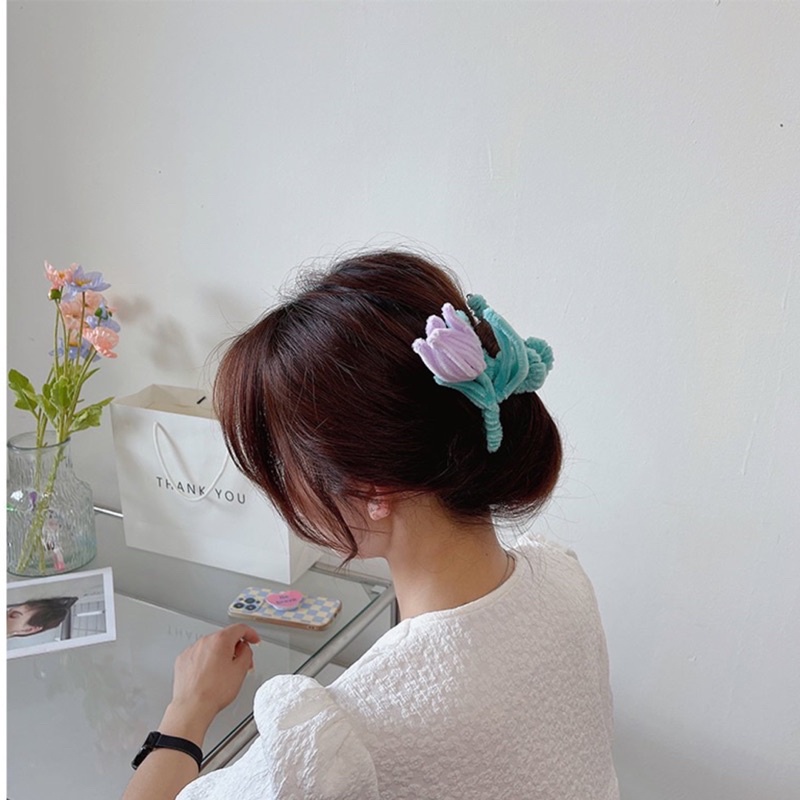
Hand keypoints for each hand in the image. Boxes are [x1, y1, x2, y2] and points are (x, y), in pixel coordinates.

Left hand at [162, 623, 260, 738]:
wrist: (192, 707)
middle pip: (225, 637)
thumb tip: (244, 649)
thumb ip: (247, 653)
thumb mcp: (241, 671)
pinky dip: (205, 661)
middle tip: (241, 662)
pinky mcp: (183, 660)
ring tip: (223, 674)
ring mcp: (192, 650)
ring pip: (211, 646)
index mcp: (221, 640)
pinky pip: (198, 655)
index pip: (240, 628)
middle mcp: (205, 641)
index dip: (250, 634)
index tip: (253, 639)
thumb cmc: (214, 691)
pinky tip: (209, 675)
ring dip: (219, 654)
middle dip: (235, 648)